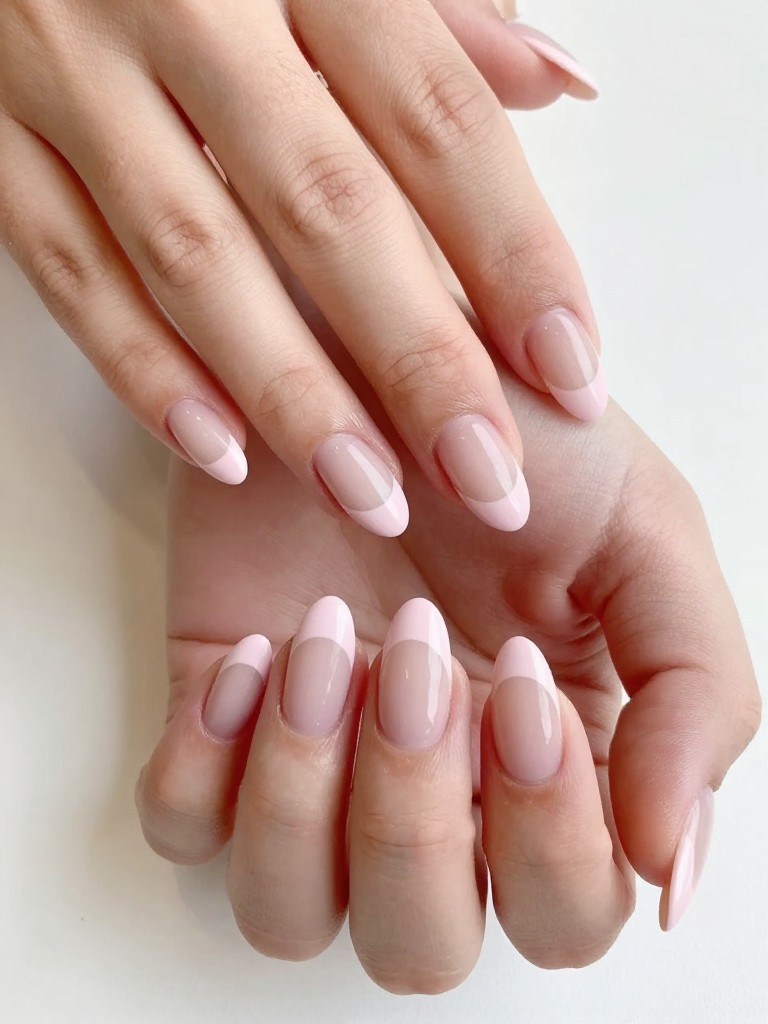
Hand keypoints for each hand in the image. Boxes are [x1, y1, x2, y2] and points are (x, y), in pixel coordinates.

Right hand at [0, 0, 602, 537]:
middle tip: (486, 479)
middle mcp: (189, 5)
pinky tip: (222, 452)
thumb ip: (436, 15)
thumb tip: (555, 82)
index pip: (437, 121)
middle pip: (328, 209)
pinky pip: (68, 268)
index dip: (514, 256)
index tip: (570, 373)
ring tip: (368, 495)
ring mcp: (71, 71)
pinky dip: (142, 370)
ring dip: (290, 395)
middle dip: (417, 361)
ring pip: (196, 258)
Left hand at [134, 307, 759, 989]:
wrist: (375, 342)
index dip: (547, 835)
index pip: (564, 911)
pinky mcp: (215, 712)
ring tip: (323, 639)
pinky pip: (184, 823)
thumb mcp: (647, 536)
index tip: (518, 681)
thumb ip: (696, 698)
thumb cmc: (514, 432)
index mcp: (551, 764)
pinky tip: (254, 654)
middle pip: (423, 943)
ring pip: (290, 908)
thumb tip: (672, 873)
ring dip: (305, 794)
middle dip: (417, 816)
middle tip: (419, 660)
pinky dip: (208, 763)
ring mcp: (314, 758)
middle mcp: (434, 785)